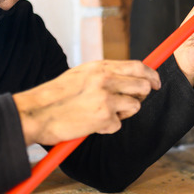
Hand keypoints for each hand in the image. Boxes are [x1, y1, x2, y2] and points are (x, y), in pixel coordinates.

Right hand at [12, 60, 160, 145]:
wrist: (37, 112)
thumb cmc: (57, 95)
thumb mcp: (81, 74)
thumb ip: (104, 73)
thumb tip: (129, 76)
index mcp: (100, 67)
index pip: (137, 66)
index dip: (151, 74)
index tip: (156, 82)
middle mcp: (105, 80)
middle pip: (143, 86)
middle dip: (141, 96)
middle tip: (128, 102)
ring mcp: (106, 98)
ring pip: (135, 106)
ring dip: (123, 113)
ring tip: (103, 113)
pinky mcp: (104, 118)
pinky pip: (119, 124)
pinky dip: (107, 127)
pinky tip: (91, 123)